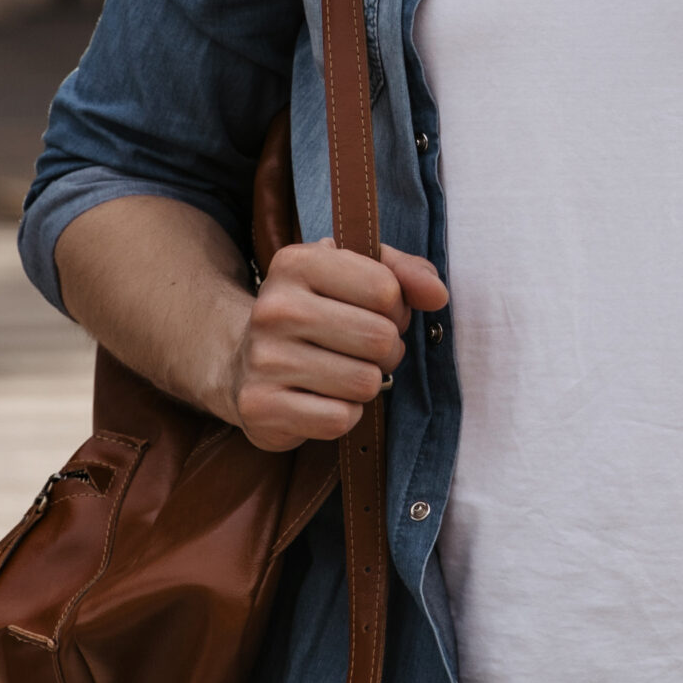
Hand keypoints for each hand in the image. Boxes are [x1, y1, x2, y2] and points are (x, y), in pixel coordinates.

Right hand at [223, 238, 449, 451]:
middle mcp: (274, 307)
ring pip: (364, 382)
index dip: (397, 308)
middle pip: (379, 338)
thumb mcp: (355, 275)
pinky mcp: (260, 406)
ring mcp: (263, 359)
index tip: (379, 313)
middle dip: (387, 350)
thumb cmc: (316, 314)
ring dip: (367, 384)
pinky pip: (340, 419)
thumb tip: (437, 295)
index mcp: (297, 263)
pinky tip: (324, 399)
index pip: (385, 288)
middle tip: (365, 351)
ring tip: (344, 373)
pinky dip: (345, 414)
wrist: (244, 365)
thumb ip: (403, 272)